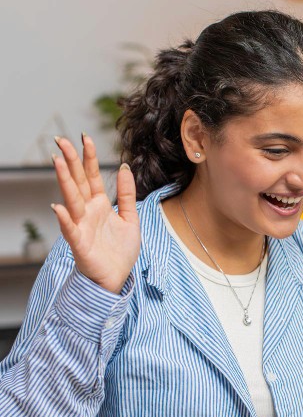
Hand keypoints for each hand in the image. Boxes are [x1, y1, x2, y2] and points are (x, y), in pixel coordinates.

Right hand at [51, 135, 140, 293]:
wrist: (117, 278)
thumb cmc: (120, 251)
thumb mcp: (130, 218)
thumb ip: (127, 194)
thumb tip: (125, 167)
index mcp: (100, 205)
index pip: (92, 176)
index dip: (89, 157)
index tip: (85, 137)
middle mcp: (87, 212)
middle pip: (77, 182)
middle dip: (70, 161)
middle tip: (61, 139)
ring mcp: (82, 226)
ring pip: (72, 200)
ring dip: (64, 181)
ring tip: (58, 162)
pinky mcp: (80, 244)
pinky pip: (70, 230)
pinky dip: (64, 219)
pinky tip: (58, 207)